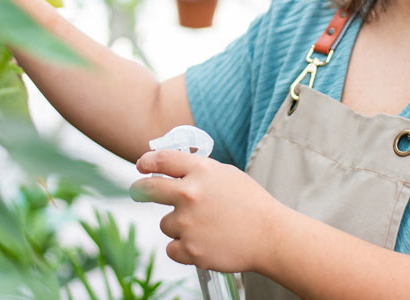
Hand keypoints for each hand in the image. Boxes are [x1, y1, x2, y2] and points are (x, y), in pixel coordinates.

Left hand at [130, 150, 282, 272]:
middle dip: (140, 190)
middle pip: (148, 189)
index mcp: (201, 171)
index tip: (142, 166)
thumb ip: (198, 171)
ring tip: (205, 228)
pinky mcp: (190, 249)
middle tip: (138, 192)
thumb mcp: (226, 175)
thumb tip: (172, 171)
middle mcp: (190, 194)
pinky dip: (183, 248)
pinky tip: (204, 243)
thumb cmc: (251, 204)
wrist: (270, 236)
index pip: (162, 160)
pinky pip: (172, 248)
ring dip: (179, 226)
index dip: (147, 162)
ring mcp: (188, 223)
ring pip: (165, 224)